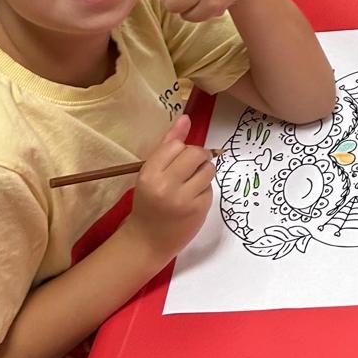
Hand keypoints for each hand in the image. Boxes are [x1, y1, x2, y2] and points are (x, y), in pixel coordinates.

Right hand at [124, 113, 214, 261]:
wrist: (147, 240)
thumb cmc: (148, 202)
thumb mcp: (151, 172)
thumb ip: (168, 144)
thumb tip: (186, 117)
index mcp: (149, 173)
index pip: (177, 145)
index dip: (181, 150)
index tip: (177, 160)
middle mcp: (166, 185)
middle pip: (196, 153)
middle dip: (198, 157)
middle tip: (189, 169)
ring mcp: (184, 199)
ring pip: (208, 169)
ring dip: (203, 173)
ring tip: (190, 184)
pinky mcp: (198, 210)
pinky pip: (210, 188)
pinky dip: (204, 191)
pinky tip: (191, 200)